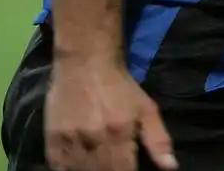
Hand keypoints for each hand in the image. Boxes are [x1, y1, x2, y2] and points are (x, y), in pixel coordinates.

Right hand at [45, 57, 176, 170]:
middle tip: (114, 167)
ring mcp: (70, 141)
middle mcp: (94, 141)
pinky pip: (57, 167)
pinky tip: (76, 167)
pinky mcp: (52, 140)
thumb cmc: (120, 87)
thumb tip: (171, 167)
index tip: (128, 170)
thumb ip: (158, 140)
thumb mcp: (147, 109)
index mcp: (119, 134)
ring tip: (96, 166)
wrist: (86, 63)